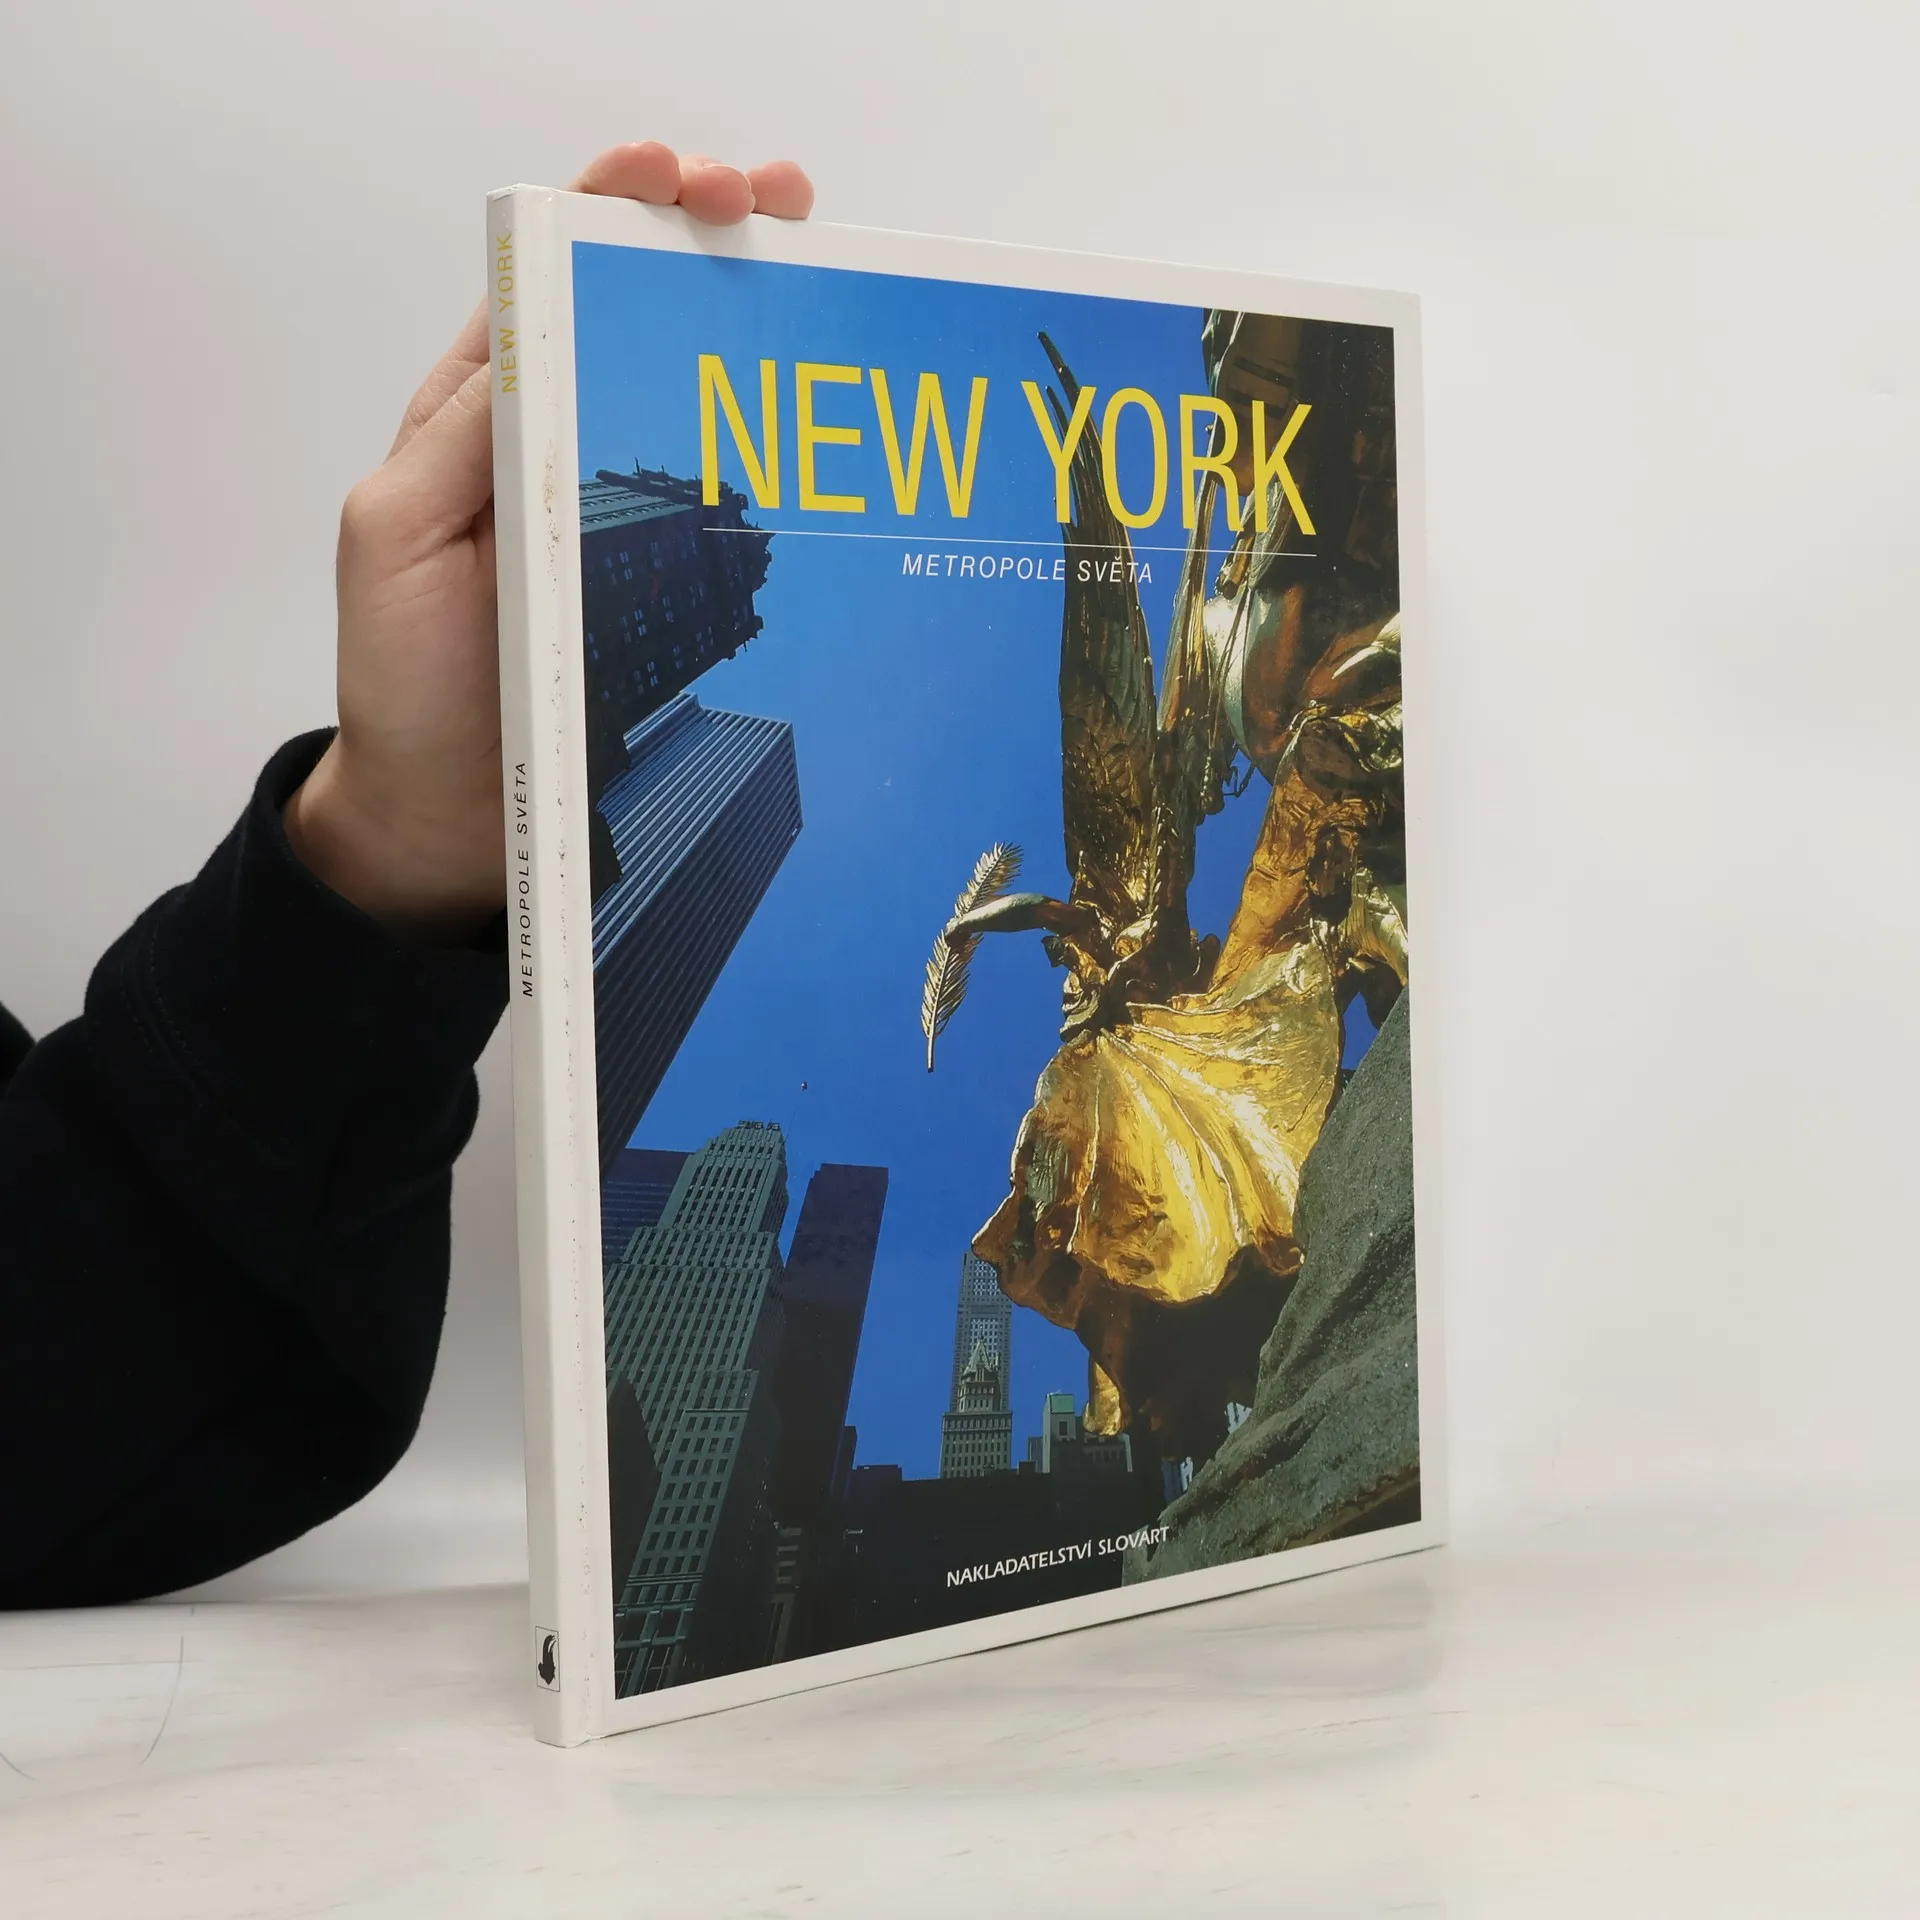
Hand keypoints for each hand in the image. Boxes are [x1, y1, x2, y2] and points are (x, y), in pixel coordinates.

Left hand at [284, 144, 813, 938]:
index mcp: (487, 416)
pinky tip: (828, 442)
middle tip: (781, 209)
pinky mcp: (676, 589)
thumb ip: (461, 441)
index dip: (612, 206)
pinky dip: (784, 467)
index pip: (553, 279)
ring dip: (765, 337)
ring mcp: (629, 520)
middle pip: (648, 317)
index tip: (676, 177)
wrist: (447, 819)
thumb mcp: (395, 541)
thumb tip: (539, 332)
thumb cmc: (407, 681)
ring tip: (826, 282)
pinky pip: (735, 514)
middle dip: (715, 241)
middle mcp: (566, 450)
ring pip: (706, 402)